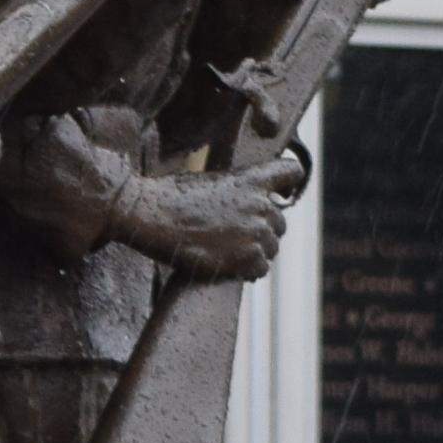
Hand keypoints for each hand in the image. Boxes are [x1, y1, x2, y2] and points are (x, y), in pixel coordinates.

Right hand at [115, 144, 309, 281]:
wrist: (150, 215)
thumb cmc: (170, 196)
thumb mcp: (207, 180)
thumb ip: (233, 190)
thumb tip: (237, 205)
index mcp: (251, 179)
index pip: (291, 172)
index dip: (287, 183)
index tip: (279, 193)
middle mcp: (260, 204)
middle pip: (280, 222)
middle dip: (262, 229)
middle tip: (235, 236)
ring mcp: (256, 231)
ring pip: (272, 247)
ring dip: (255, 251)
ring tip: (229, 253)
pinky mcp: (247, 257)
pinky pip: (261, 268)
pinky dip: (248, 270)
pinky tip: (231, 268)